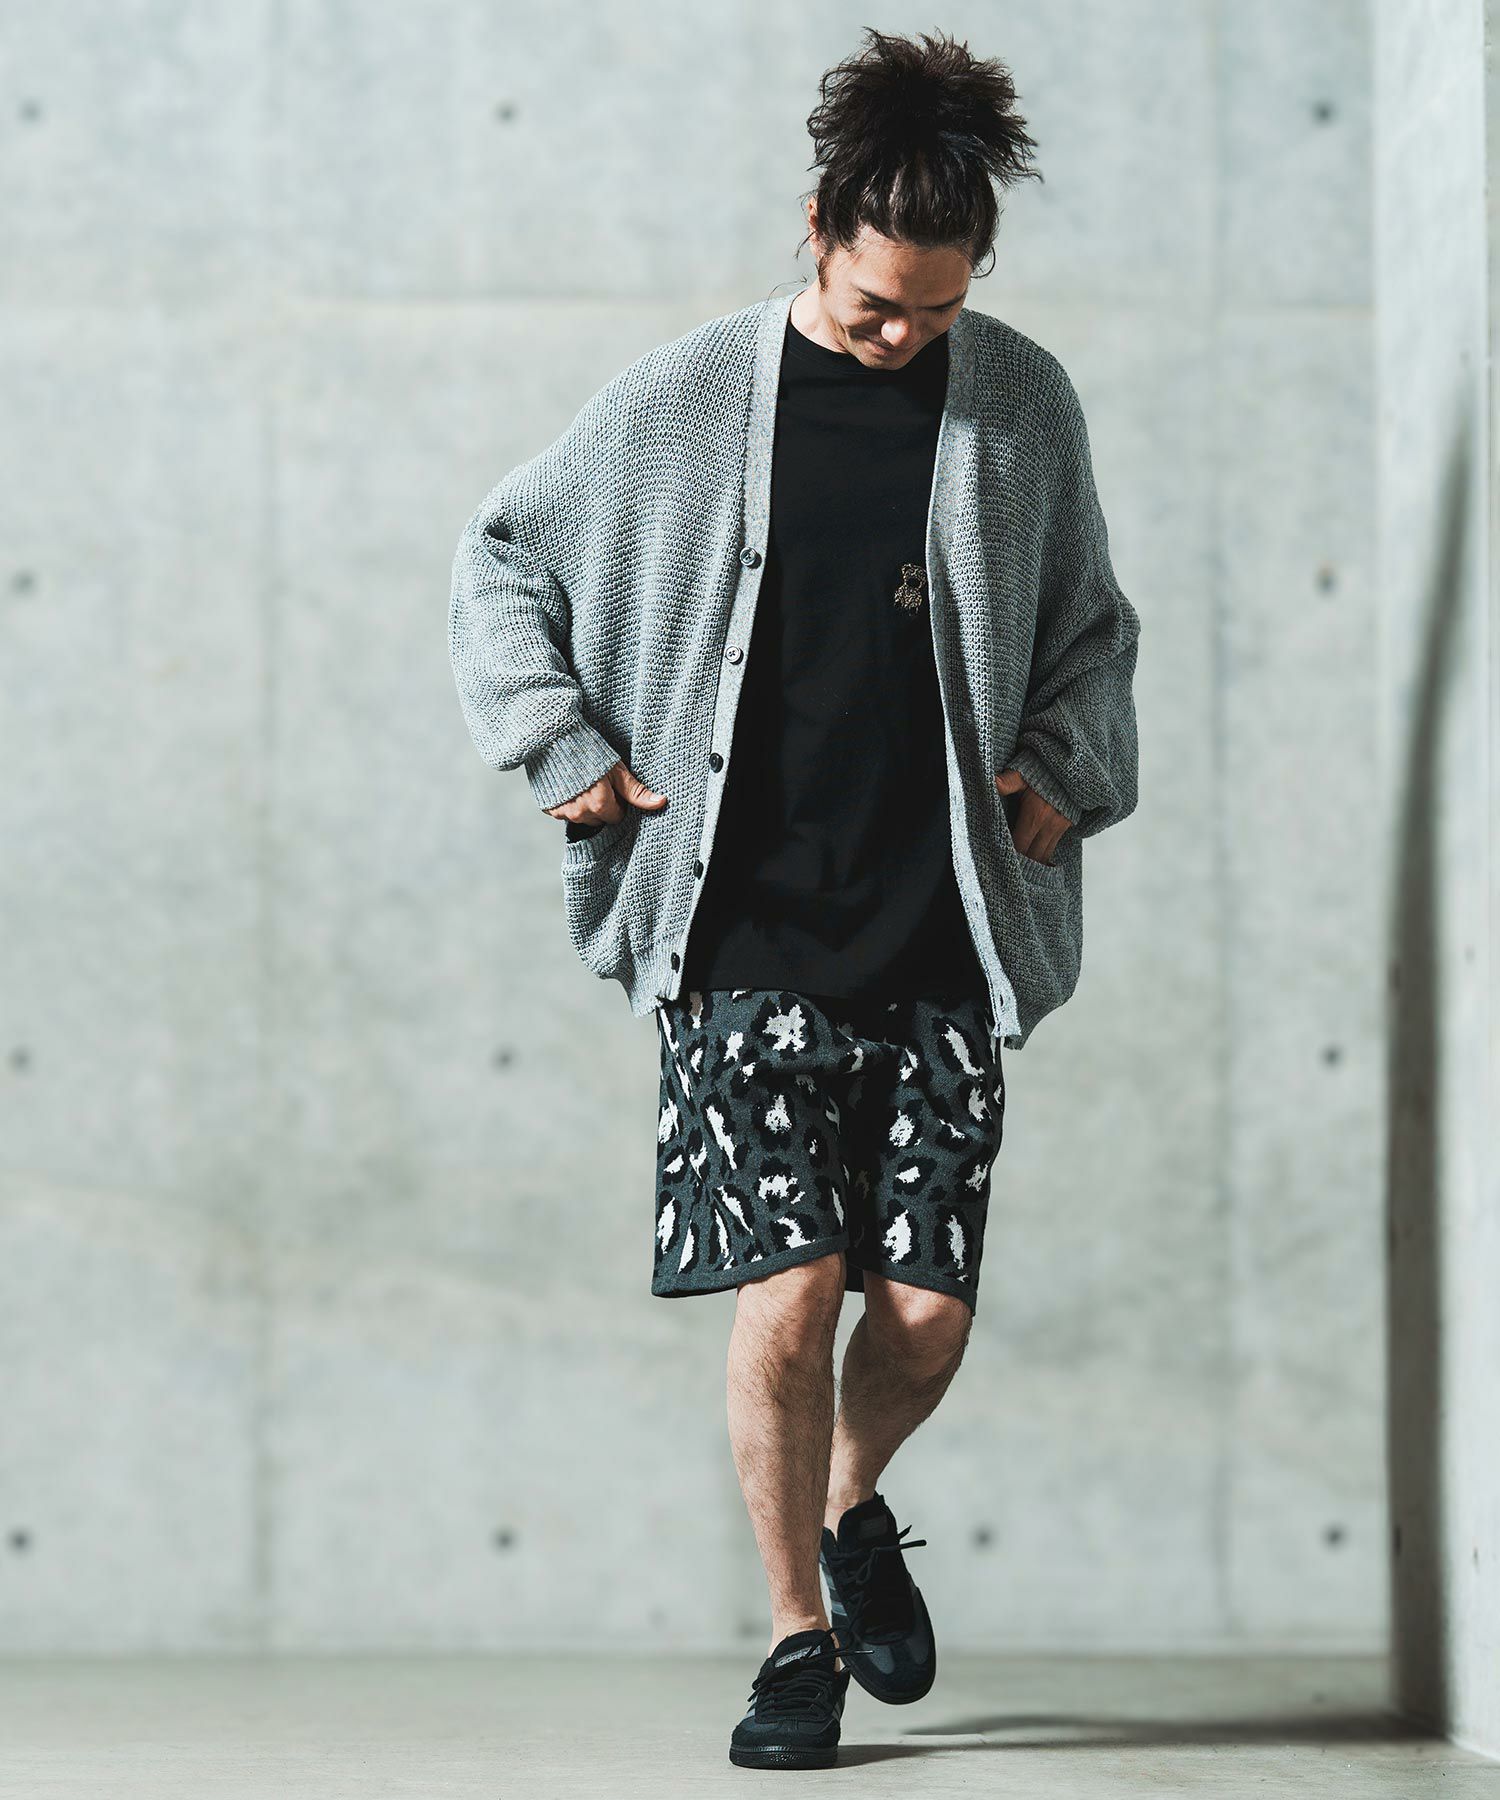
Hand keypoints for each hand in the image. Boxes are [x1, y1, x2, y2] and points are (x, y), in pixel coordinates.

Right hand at [546, 759, 667, 826]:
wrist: (552, 738)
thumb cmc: (588, 749)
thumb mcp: (616, 769)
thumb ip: (636, 791)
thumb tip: (661, 803)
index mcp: (600, 806)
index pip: (617, 817)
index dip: (619, 803)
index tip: (614, 788)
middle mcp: (581, 814)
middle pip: (599, 819)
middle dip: (603, 806)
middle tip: (599, 783)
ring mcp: (563, 813)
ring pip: (582, 818)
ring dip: (585, 806)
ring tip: (584, 782)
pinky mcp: (549, 809)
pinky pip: (565, 813)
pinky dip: (569, 803)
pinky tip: (570, 785)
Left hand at [994, 767, 1070, 865]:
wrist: (1071, 764)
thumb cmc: (1042, 768)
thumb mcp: (1023, 773)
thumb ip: (1007, 781)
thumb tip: (991, 782)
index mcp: (1035, 814)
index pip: (1020, 845)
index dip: (1009, 855)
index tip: (998, 861)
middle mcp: (1050, 824)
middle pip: (1033, 855)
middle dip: (1021, 865)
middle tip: (1007, 871)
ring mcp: (1061, 826)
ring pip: (1045, 854)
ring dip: (1033, 862)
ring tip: (1020, 871)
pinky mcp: (1068, 824)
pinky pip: (1053, 846)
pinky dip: (1043, 855)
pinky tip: (1034, 861)